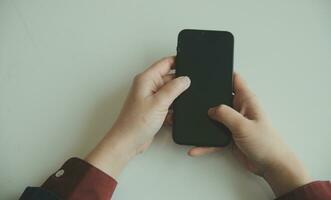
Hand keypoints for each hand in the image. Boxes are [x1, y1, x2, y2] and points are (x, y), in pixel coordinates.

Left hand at [86, 57, 189, 178]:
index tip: (191, 64)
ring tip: (177, 106)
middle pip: (169, 78)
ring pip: (170, 92)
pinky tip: (172, 116)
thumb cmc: (136, 123)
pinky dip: (172, 109)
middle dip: (179, 84)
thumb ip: (174, 88)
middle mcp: (147, 86)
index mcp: (146, 79)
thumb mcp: (160, 103)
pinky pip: (167, 104)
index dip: (178, 62)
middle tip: (189, 89)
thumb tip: (185, 79)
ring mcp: (150, 98)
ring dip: (176, 99)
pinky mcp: (153, 109)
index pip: (165, 63)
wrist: (128, 142)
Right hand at [188, 73, 310, 196]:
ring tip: (191, 123)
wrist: (270, 165)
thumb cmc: (265, 143)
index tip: (208, 71)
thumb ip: (225, 114)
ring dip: (204, 122)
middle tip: (192, 97)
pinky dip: (205, 142)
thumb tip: (210, 109)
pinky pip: (214, 137)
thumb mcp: (243, 125)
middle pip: (220, 98)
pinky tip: (196, 147)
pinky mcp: (230, 136)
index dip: (223, 73)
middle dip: (207, 98)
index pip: (234, 80)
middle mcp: (239, 109)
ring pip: (214, 118)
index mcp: (246, 100)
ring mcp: (233, 123)